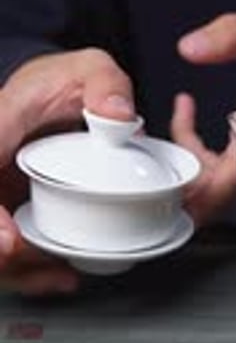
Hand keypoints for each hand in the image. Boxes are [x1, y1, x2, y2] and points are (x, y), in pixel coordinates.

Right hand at [0, 48, 135, 293]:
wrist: (48, 90)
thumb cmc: (62, 81)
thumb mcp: (91, 67)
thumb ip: (106, 84)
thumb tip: (117, 116)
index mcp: (1, 121)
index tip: (9, 240)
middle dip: (4, 253)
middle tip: (34, 262)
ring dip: (19, 267)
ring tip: (59, 274)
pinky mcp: (8, 205)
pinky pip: (9, 243)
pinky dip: (30, 267)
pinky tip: (60, 275)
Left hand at [172, 11, 235, 221]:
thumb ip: (234, 33)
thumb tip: (189, 48)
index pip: (215, 188)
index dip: (179, 188)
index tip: (156, 157)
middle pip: (201, 199)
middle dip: (165, 177)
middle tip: (145, 135)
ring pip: (202, 186)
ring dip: (174, 158)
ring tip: (165, 115)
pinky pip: (210, 170)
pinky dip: (187, 148)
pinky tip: (184, 112)